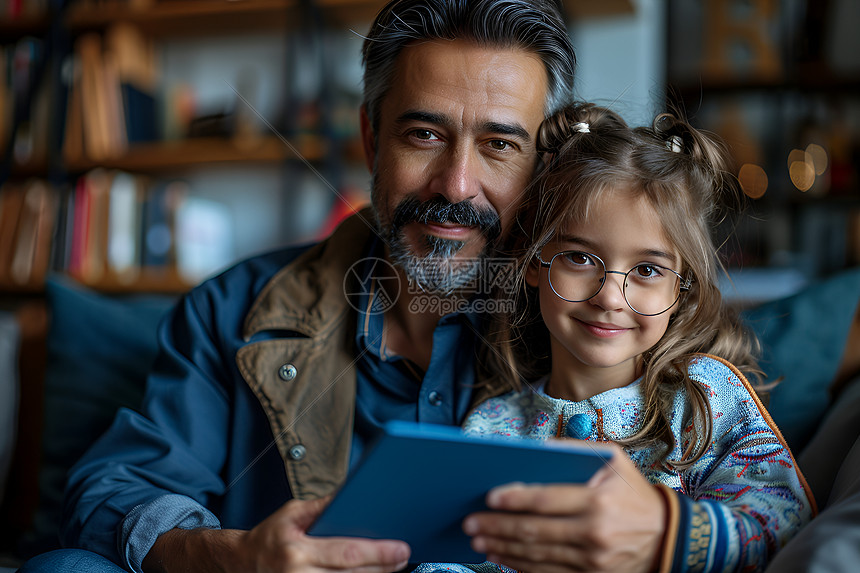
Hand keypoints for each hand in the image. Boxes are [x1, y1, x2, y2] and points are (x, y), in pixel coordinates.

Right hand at [144, 497, 410, 572]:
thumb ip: (322, 506)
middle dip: (382, 568)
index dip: (378, 552)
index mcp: (297, 551)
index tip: (400, 548)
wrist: (240, 565)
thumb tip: (351, 492)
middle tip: (402, 558)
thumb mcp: (292, 513)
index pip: (347, 553)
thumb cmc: (270, 537)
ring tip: (390, 569)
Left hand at [462, 443, 664, 572]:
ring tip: (478, 539)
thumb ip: (575, 450)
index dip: (515, 499)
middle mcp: (594, 533)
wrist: (668, 538)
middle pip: (534, 531)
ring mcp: (592, 561)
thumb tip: (535, 448)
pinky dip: (520, 566)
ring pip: (536, 555)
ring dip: (502, 548)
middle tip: (470, 522)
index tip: (489, 497)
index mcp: (598, 501)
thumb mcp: (615, 460)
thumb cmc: (634, 493)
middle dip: (497, 526)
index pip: (546, 500)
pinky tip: (501, 557)